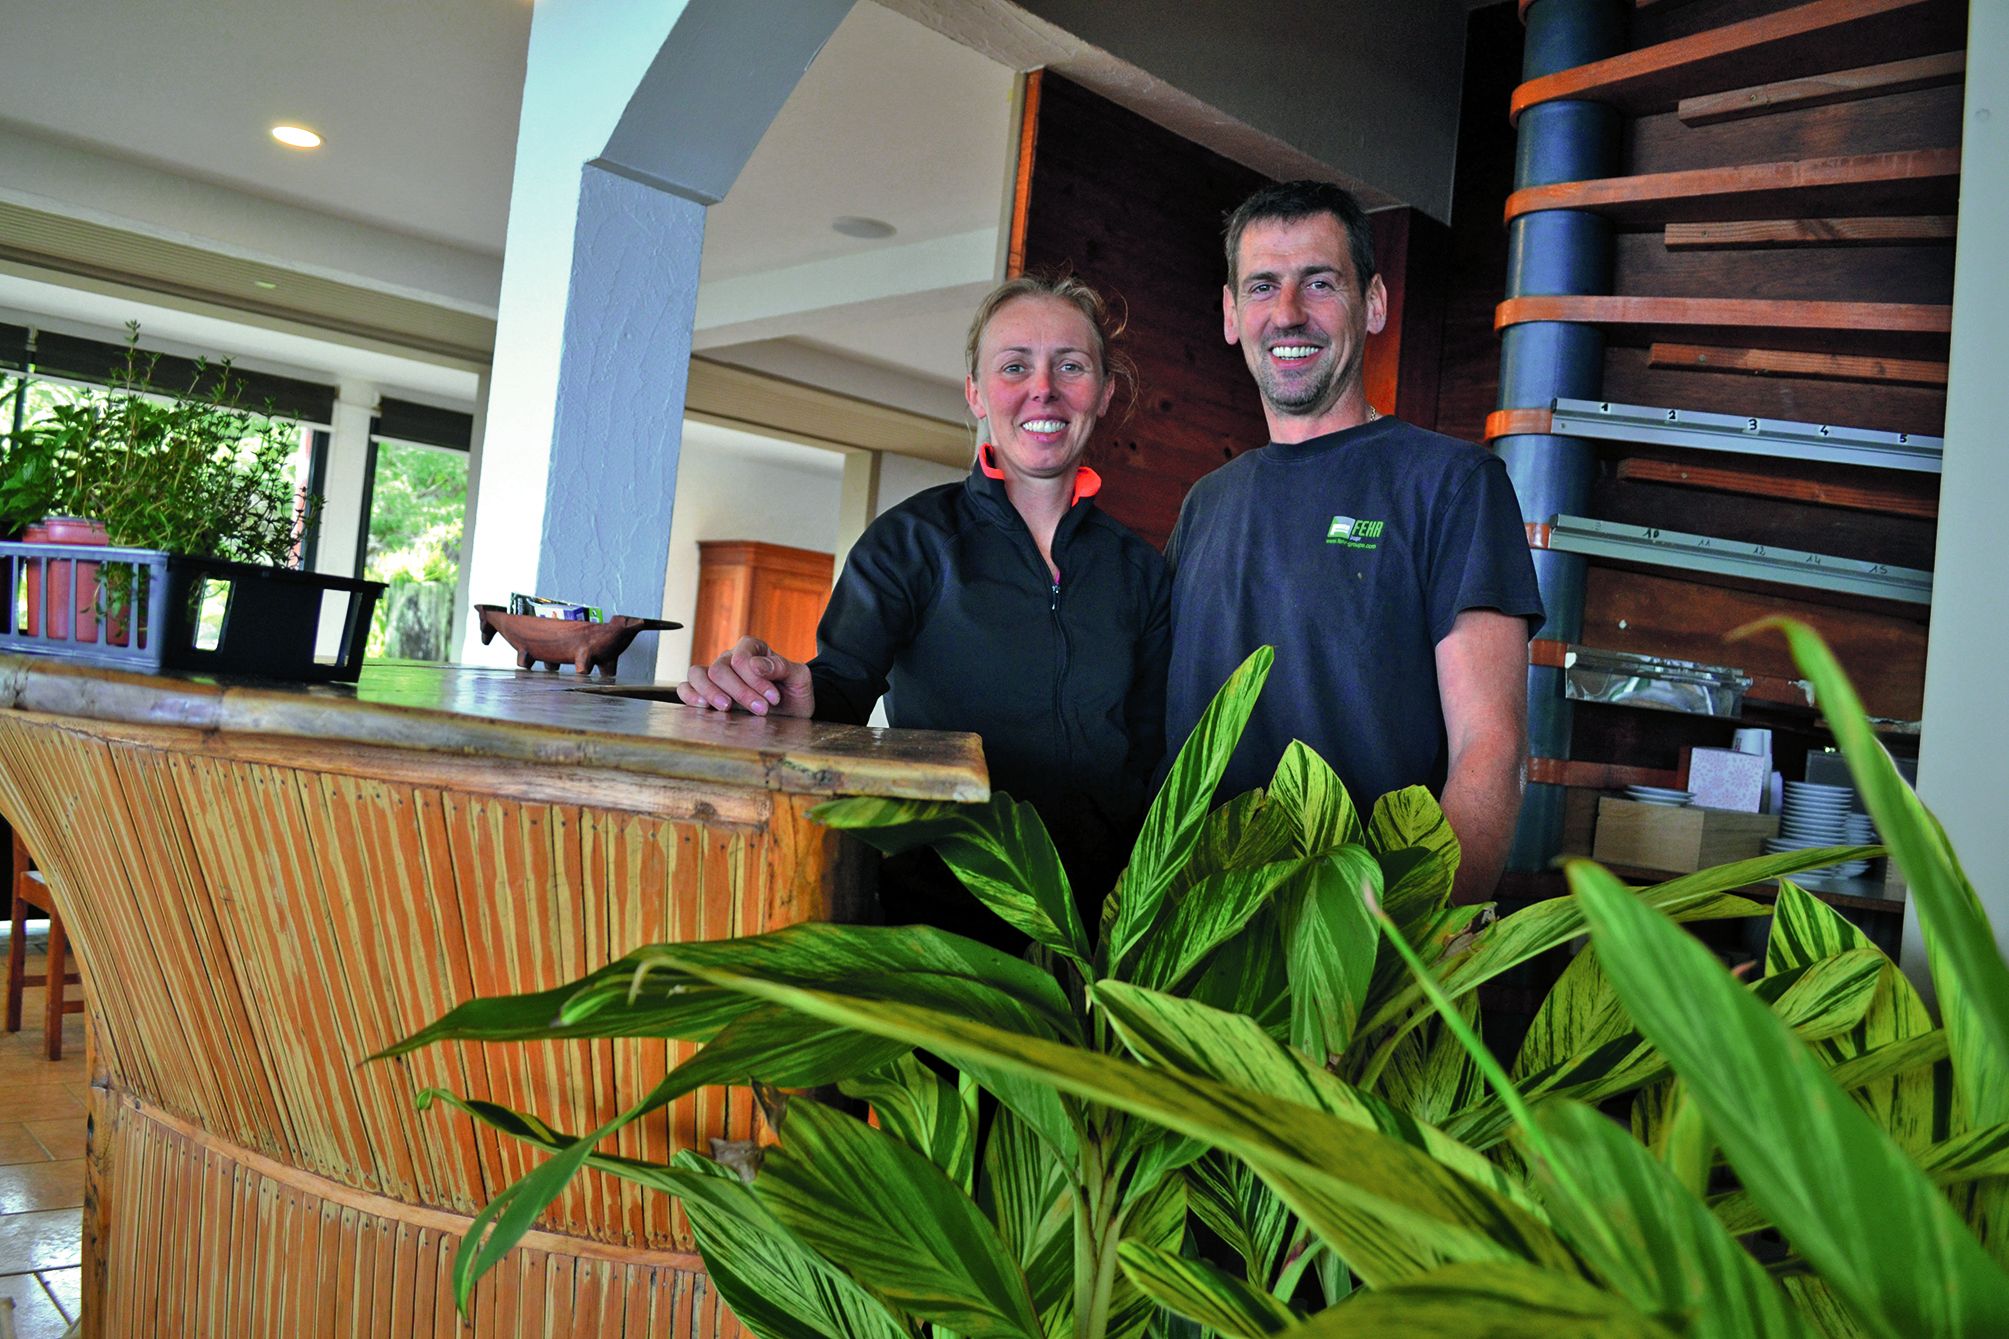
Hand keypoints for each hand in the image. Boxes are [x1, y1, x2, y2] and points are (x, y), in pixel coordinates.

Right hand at [675, 636, 815, 717]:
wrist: (793, 714)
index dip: (755, 679)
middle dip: (740, 692)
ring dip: (711, 693)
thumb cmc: (794, 693)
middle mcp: (731, 659)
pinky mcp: (706, 694)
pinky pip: (686, 688)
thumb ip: (781, 667)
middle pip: (720, 669)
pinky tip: (703, 707)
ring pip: (698, 674)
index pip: (741, 658)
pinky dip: (690, 696)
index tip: (773, 698)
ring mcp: (716, 676)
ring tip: (727, 708)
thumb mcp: (799, 678)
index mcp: (752, 649)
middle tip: (761, 710)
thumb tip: (755, 664)